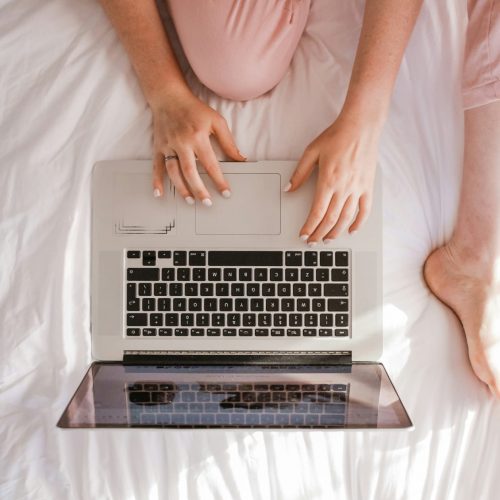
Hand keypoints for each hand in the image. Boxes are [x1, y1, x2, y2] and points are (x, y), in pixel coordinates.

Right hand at [151, 88, 245, 204]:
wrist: (169, 96)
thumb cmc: (195, 109)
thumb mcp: (217, 121)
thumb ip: (228, 142)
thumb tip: (240, 159)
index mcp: (198, 137)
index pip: (211, 164)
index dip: (219, 180)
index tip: (226, 193)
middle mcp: (182, 143)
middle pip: (190, 171)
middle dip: (199, 189)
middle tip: (208, 203)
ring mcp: (168, 146)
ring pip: (173, 172)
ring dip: (181, 188)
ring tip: (190, 201)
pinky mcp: (158, 147)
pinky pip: (156, 166)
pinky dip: (156, 181)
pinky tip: (159, 194)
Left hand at [286, 114, 380, 243]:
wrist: (361, 126)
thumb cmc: (336, 136)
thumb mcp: (311, 152)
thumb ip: (300, 173)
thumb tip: (289, 189)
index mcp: (328, 181)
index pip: (317, 212)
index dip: (310, 226)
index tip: (304, 235)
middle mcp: (344, 188)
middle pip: (330, 219)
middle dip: (320, 233)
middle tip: (312, 242)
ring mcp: (357, 188)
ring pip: (346, 217)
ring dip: (336, 232)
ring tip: (328, 240)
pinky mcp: (368, 186)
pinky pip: (364, 209)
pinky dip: (359, 222)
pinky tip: (352, 230)